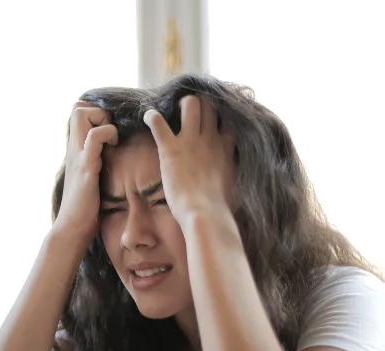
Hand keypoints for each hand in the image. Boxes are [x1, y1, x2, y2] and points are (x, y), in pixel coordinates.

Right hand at [52, 102, 117, 245]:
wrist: (73, 228)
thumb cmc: (85, 207)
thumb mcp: (90, 178)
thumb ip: (95, 163)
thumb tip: (112, 157)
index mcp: (76, 150)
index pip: (78, 112)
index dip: (96, 112)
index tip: (110, 130)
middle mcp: (74, 148)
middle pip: (77, 107)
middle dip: (98, 111)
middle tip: (111, 132)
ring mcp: (78, 155)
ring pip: (81, 114)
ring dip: (102, 120)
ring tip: (112, 140)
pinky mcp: (86, 166)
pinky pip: (94, 137)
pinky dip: (107, 134)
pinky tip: (114, 148)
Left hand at [144, 95, 234, 225]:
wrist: (205, 213)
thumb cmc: (221, 206)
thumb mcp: (236, 184)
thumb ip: (234, 172)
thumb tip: (236, 175)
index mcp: (226, 147)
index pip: (227, 119)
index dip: (219, 115)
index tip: (212, 119)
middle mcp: (210, 138)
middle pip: (209, 104)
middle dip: (200, 103)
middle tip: (190, 110)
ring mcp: (190, 141)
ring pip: (190, 104)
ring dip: (181, 104)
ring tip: (173, 110)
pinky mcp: (170, 148)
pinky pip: (158, 122)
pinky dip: (151, 117)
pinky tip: (148, 117)